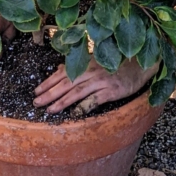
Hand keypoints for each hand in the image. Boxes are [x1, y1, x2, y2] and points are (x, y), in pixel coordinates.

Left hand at [34, 56, 157, 114]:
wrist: (139, 66)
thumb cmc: (116, 64)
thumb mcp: (96, 62)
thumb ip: (78, 66)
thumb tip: (59, 70)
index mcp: (85, 63)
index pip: (62, 73)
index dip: (48, 82)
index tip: (36, 91)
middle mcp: (91, 71)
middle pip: (66, 83)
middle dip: (49, 93)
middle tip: (36, 102)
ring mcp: (101, 81)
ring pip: (77, 91)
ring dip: (62, 101)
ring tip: (50, 109)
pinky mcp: (111, 91)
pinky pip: (94, 100)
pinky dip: (83, 106)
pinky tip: (74, 113)